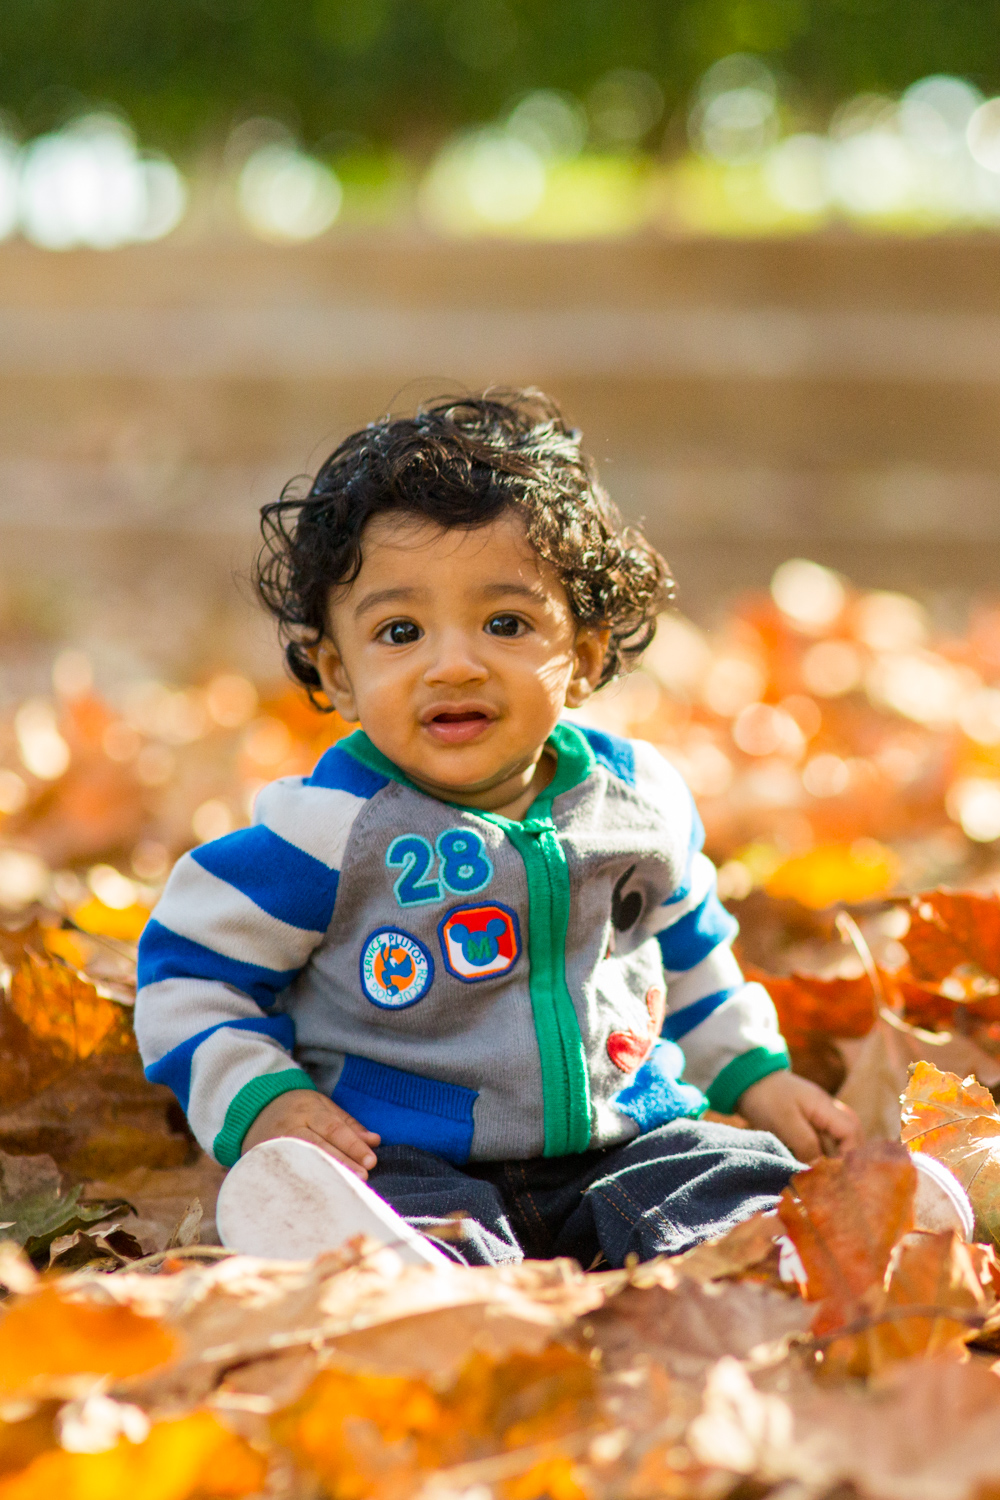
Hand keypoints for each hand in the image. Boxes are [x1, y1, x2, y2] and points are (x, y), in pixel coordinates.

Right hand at [241, 1089, 379, 1178]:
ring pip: (301, 1161)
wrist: (255, 1109)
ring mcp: (273, 1144)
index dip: (352, 1145)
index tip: (371, 1161)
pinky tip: (315, 1196)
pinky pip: (284, 1173)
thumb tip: (374, 1141)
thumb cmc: (298, 1109)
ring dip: (324, 1176)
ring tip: (343, 1188)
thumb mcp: (323, 1106)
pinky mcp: (262, 1160)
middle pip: (318, 1146)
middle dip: (342, 1162)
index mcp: (307, 1109)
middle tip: (362, 1178)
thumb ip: (348, 1124)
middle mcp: (289, 1125)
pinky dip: (301, 1184)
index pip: (333, 1128)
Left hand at [736, 1070, 861, 1163]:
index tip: (835, 1170)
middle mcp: (825, 1112)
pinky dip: (811, 1154)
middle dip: (839, 1158)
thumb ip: (806, 1143)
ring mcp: (815, 1118)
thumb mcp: (784, 1121)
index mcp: (825, 1107)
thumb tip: (820, 1165)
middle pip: (846, 1139)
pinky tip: (800, 1162)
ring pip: (831, 1144)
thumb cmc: (765, 1097)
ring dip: (823, 1158)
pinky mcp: (804, 1125)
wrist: (745, 1081)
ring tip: (810, 1170)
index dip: (850, 1152)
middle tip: (824, 1174)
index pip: (852, 1131)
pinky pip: (816, 1143)